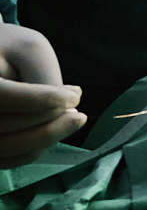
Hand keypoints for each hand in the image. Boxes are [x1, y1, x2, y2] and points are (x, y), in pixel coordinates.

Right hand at [0, 24, 85, 169]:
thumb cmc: (11, 49)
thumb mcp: (30, 50)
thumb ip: (44, 78)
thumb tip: (64, 112)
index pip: (3, 97)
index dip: (43, 100)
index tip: (75, 96)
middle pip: (4, 126)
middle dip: (49, 119)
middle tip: (77, 109)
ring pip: (6, 148)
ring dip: (46, 137)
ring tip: (71, 118)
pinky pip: (6, 159)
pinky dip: (35, 148)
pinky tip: (53, 129)